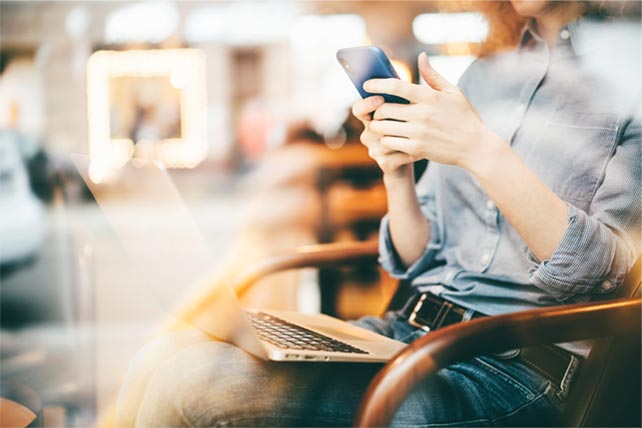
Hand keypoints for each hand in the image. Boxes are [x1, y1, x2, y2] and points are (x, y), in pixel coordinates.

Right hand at [351, 95, 416, 180]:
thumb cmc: (415, 127)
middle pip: (372, 125)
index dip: (366, 104)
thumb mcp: (414, 106)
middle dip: (391, 122)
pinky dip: (411, 152)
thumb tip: (422, 59)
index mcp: (373, 117)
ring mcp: (375, 150)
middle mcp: (369, 133)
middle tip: (408, 118)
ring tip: (421, 135)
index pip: (359, 109)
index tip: (380, 99)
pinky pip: (397, 155)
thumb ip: (412, 88)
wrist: (419, 157)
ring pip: (386, 140)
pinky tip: (422, 150)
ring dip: (404, 138)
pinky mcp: (385, 164)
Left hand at [364, 52, 500, 170]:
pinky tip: (389, 138)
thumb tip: (420, 56)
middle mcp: (422, 115)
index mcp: (430, 97)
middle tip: (377, 110)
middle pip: (384, 109)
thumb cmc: (464, 117)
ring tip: (381, 124)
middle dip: (377, 109)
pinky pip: (389, 143)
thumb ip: (433, 76)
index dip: (377, 84)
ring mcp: (418, 133)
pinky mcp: (416, 149)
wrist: (474, 147)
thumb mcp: (453, 92)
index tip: (366, 84)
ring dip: (378, 125)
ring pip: (383, 128)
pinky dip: (385, 140)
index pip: (397, 87)